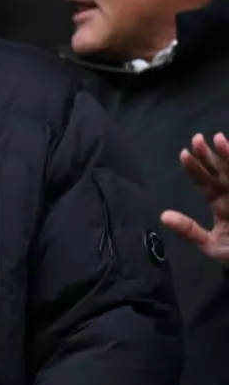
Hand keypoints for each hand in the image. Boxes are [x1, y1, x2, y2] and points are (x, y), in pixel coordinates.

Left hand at [162, 132, 228, 266]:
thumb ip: (190, 231)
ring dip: (228, 156)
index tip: (184, 153)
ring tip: (220, 139)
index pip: (205, 183)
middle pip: (220, 171)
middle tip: (197, 138)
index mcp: (220, 205)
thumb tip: (163, 216)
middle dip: (210, 155)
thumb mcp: (211, 246)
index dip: (195, 169)